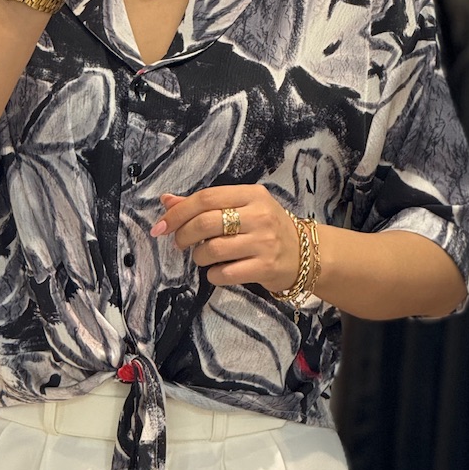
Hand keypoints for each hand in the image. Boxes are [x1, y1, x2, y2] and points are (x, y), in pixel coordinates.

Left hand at [150, 186, 299, 291]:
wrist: (307, 254)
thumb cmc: (267, 228)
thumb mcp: (242, 207)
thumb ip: (204, 204)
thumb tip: (166, 200)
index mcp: (252, 195)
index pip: (207, 198)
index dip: (179, 212)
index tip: (161, 225)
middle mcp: (260, 216)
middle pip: (206, 223)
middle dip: (183, 235)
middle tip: (179, 243)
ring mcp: (264, 243)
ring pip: (212, 250)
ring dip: (197, 257)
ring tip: (201, 257)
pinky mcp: (265, 268)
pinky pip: (224, 273)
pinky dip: (212, 274)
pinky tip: (216, 271)